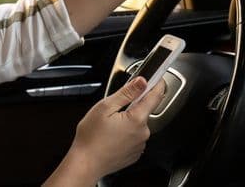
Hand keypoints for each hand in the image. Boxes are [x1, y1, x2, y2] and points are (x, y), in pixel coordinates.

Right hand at [47, 77, 164, 185]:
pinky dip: (126, 133)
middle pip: (144, 111)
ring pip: (138, 124)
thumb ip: (126, 93)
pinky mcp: (134, 153)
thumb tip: (141, 82)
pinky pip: (134, 137)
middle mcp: (143, 133)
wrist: (85, 164)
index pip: (155, 97)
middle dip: (132, 106)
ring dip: (128, 121)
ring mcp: (139, 145)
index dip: (158, 85)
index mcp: (137, 119)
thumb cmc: (91, 138)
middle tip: (113, 110)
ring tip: (109, 126)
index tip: (158, 78)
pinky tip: (112, 136)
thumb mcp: (105, 107)